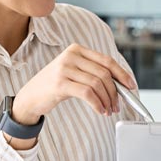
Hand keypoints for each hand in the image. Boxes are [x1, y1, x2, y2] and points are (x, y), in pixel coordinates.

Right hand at [12, 44, 135, 124]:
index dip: (121, 73)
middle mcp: (71, 56)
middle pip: (104, 73)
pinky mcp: (60, 83)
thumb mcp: (73, 73)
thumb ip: (92, 73)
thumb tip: (120, 84)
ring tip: (108, 110)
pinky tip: (100, 110)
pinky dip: (98, 104)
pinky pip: (87, 94)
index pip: (106, 60)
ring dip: (107, 100)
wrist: (30, 97)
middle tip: (117, 105)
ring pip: (97, 84)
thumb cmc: (54, 85)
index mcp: (76, 49)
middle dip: (115, 92)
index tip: (131, 85)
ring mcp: (64, 68)